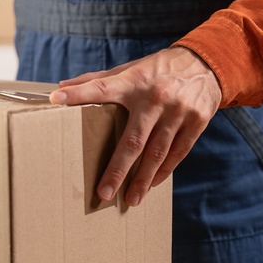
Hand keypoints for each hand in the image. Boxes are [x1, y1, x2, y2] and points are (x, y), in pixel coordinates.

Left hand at [50, 47, 221, 206]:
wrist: (206, 63)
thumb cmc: (158, 70)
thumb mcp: (131, 69)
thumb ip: (99, 80)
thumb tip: (61, 87)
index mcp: (134, 82)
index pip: (102, 88)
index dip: (79, 94)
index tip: (56, 100)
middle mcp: (156, 98)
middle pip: (133, 140)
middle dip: (117, 169)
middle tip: (103, 192)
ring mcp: (178, 111)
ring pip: (157, 153)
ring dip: (143, 179)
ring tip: (130, 199)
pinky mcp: (197, 121)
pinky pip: (178, 153)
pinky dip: (164, 171)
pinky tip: (152, 184)